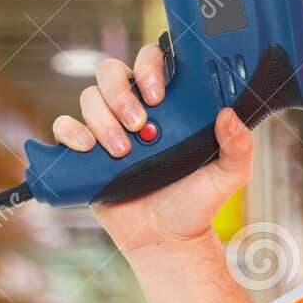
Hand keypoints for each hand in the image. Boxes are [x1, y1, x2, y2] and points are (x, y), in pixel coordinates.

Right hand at [51, 44, 252, 256]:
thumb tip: (228, 115)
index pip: (151, 62)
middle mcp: (135, 110)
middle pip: (112, 72)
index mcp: (168, 106)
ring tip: (123, 151)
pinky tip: (88, 148)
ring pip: (89, 97)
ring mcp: (108, 129)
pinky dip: (71, 132)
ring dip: (103, 119)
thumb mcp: (228, 176)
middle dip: (121, 94)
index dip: (149, 66)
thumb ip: (238, 146)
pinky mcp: (85, 153)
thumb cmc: (196, 203)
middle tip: (140, 125)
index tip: (158, 94)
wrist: (167, 240)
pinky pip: (63, 126)